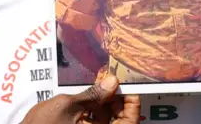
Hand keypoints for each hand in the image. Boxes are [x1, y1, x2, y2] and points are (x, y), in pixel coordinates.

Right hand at [20, 75, 139, 123]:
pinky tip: (87, 95)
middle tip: (110, 81)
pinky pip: (93, 123)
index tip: (129, 86)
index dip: (132, 104)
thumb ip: (92, 95)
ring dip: (104, 103)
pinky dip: (93, 110)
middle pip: (119, 121)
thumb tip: (112, 82)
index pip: (129, 122)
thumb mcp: (68, 105)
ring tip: (98, 84)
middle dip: (116, 100)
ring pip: (106, 121)